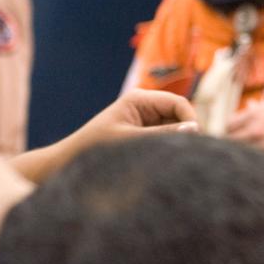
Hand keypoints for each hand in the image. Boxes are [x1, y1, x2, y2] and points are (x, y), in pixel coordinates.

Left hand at [12, 90, 197, 182]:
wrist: (67, 164)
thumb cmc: (93, 151)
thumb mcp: (130, 142)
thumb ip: (162, 135)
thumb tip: (195, 129)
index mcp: (139, 99)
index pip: (178, 103)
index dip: (190, 120)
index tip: (196, 144)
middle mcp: (144, 106)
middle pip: (179, 115)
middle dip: (186, 133)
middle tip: (191, 156)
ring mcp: (144, 121)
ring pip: (175, 129)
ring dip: (177, 143)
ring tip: (176, 161)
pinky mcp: (142, 135)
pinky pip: (165, 139)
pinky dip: (169, 149)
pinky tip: (166, 163)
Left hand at [226, 95, 263, 168]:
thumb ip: (263, 109)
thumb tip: (250, 106)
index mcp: (257, 115)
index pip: (227, 126)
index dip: (229, 131)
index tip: (234, 134)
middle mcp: (258, 133)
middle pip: (229, 144)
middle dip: (231, 147)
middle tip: (236, 151)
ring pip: (243, 160)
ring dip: (244, 161)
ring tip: (248, 163)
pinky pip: (261, 170)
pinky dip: (260, 170)